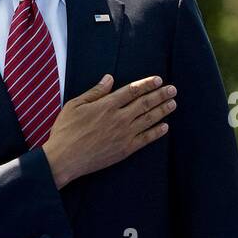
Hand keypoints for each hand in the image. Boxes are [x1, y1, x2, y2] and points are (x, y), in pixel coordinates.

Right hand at [40, 74, 175, 188]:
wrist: (64, 159)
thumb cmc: (66, 131)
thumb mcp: (75, 105)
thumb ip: (95, 92)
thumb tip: (109, 78)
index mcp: (107, 105)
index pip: (132, 90)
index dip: (147, 84)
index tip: (158, 80)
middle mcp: (119, 118)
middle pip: (145, 103)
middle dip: (161, 95)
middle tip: (173, 90)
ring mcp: (124, 134)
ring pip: (149, 119)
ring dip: (162, 110)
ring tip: (173, 104)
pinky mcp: (125, 149)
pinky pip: (146, 139)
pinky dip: (157, 132)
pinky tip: (165, 127)